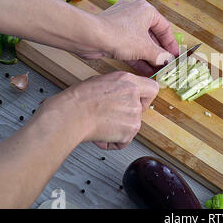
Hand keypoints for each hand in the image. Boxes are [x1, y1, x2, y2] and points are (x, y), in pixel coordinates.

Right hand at [39, 71, 158, 149]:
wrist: (70, 115)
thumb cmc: (77, 100)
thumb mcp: (100, 82)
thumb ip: (118, 87)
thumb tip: (120, 94)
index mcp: (127, 80)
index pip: (152, 88)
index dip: (145, 97)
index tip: (139, 101)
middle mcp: (133, 95)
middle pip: (142, 109)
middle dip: (129, 115)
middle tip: (112, 116)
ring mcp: (134, 113)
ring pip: (133, 125)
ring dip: (119, 128)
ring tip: (100, 124)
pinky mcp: (130, 130)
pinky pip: (125, 140)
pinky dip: (114, 141)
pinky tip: (101, 134)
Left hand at [79, 0, 179, 75]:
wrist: (90, 36)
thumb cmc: (119, 36)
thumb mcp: (145, 48)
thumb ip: (160, 56)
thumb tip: (168, 61)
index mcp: (146, 10)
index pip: (165, 28)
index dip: (171, 44)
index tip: (175, 56)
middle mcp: (135, 14)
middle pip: (152, 36)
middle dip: (159, 53)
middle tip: (166, 66)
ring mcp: (122, 24)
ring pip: (140, 42)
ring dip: (149, 57)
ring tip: (157, 71)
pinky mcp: (113, 34)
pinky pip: (130, 46)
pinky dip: (137, 57)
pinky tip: (144, 70)